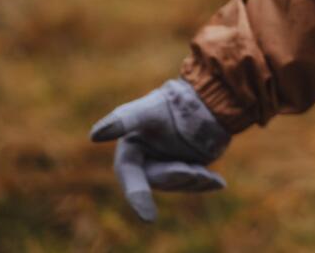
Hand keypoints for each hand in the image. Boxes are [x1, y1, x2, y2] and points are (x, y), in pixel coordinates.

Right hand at [90, 78, 231, 221]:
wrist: (204, 95)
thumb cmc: (170, 101)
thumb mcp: (146, 110)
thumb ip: (123, 121)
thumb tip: (94, 135)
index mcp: (132, 151)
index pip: (130, 178)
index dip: (138, 197)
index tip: (149, 219)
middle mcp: (148, 162)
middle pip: (159, 181)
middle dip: (176, 177)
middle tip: (192, 170)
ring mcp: (170, 165)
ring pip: (179, 183)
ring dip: (192, 179)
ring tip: (204, 170)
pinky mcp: (191, 166)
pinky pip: (197, 182)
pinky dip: (207, 183)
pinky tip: (219, 183)